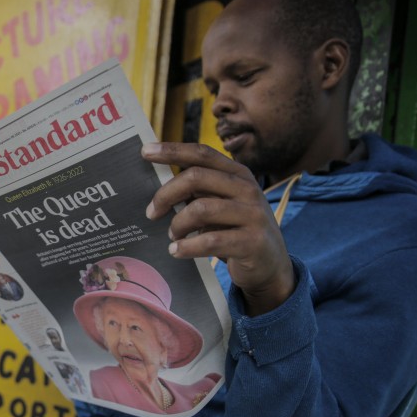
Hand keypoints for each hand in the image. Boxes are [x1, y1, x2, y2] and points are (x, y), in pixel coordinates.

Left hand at [141, 142, 294, 315]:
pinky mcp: (253, 242)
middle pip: (196, 177)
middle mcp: (248, 189)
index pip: (202, 154)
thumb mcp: (221, 206)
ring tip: (172, 237)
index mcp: (238, 175)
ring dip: (177, 225)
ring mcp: (253, 215)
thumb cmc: (236, 232)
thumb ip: (199, 193)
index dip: (173, 150)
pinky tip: (176, 251)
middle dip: (166, 195)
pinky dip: (187, 247)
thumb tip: (159, 189)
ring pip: (201, 209)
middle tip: (151, 213)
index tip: (145, 151)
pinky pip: (210, 241)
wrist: (271, 266)